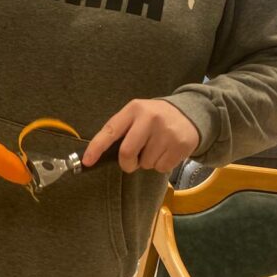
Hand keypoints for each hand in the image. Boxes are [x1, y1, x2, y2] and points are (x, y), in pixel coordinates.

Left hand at [81, 99, 199, 173]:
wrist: (190, 114)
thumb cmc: (154, 118)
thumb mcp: (137, 115)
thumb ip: (121, 130)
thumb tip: (99, 155)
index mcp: (134, 109)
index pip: (110, 130)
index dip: (96, 147)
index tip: (87, 161)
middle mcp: (150, 118)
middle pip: (127, 152)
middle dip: (127, 163)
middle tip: (132, 162)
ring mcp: (166, 132)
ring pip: (146, 163)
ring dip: (147, 163)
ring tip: (155, 148)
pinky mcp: (180, 145)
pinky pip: (161, 168)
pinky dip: (160, 165)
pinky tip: (166, 151)